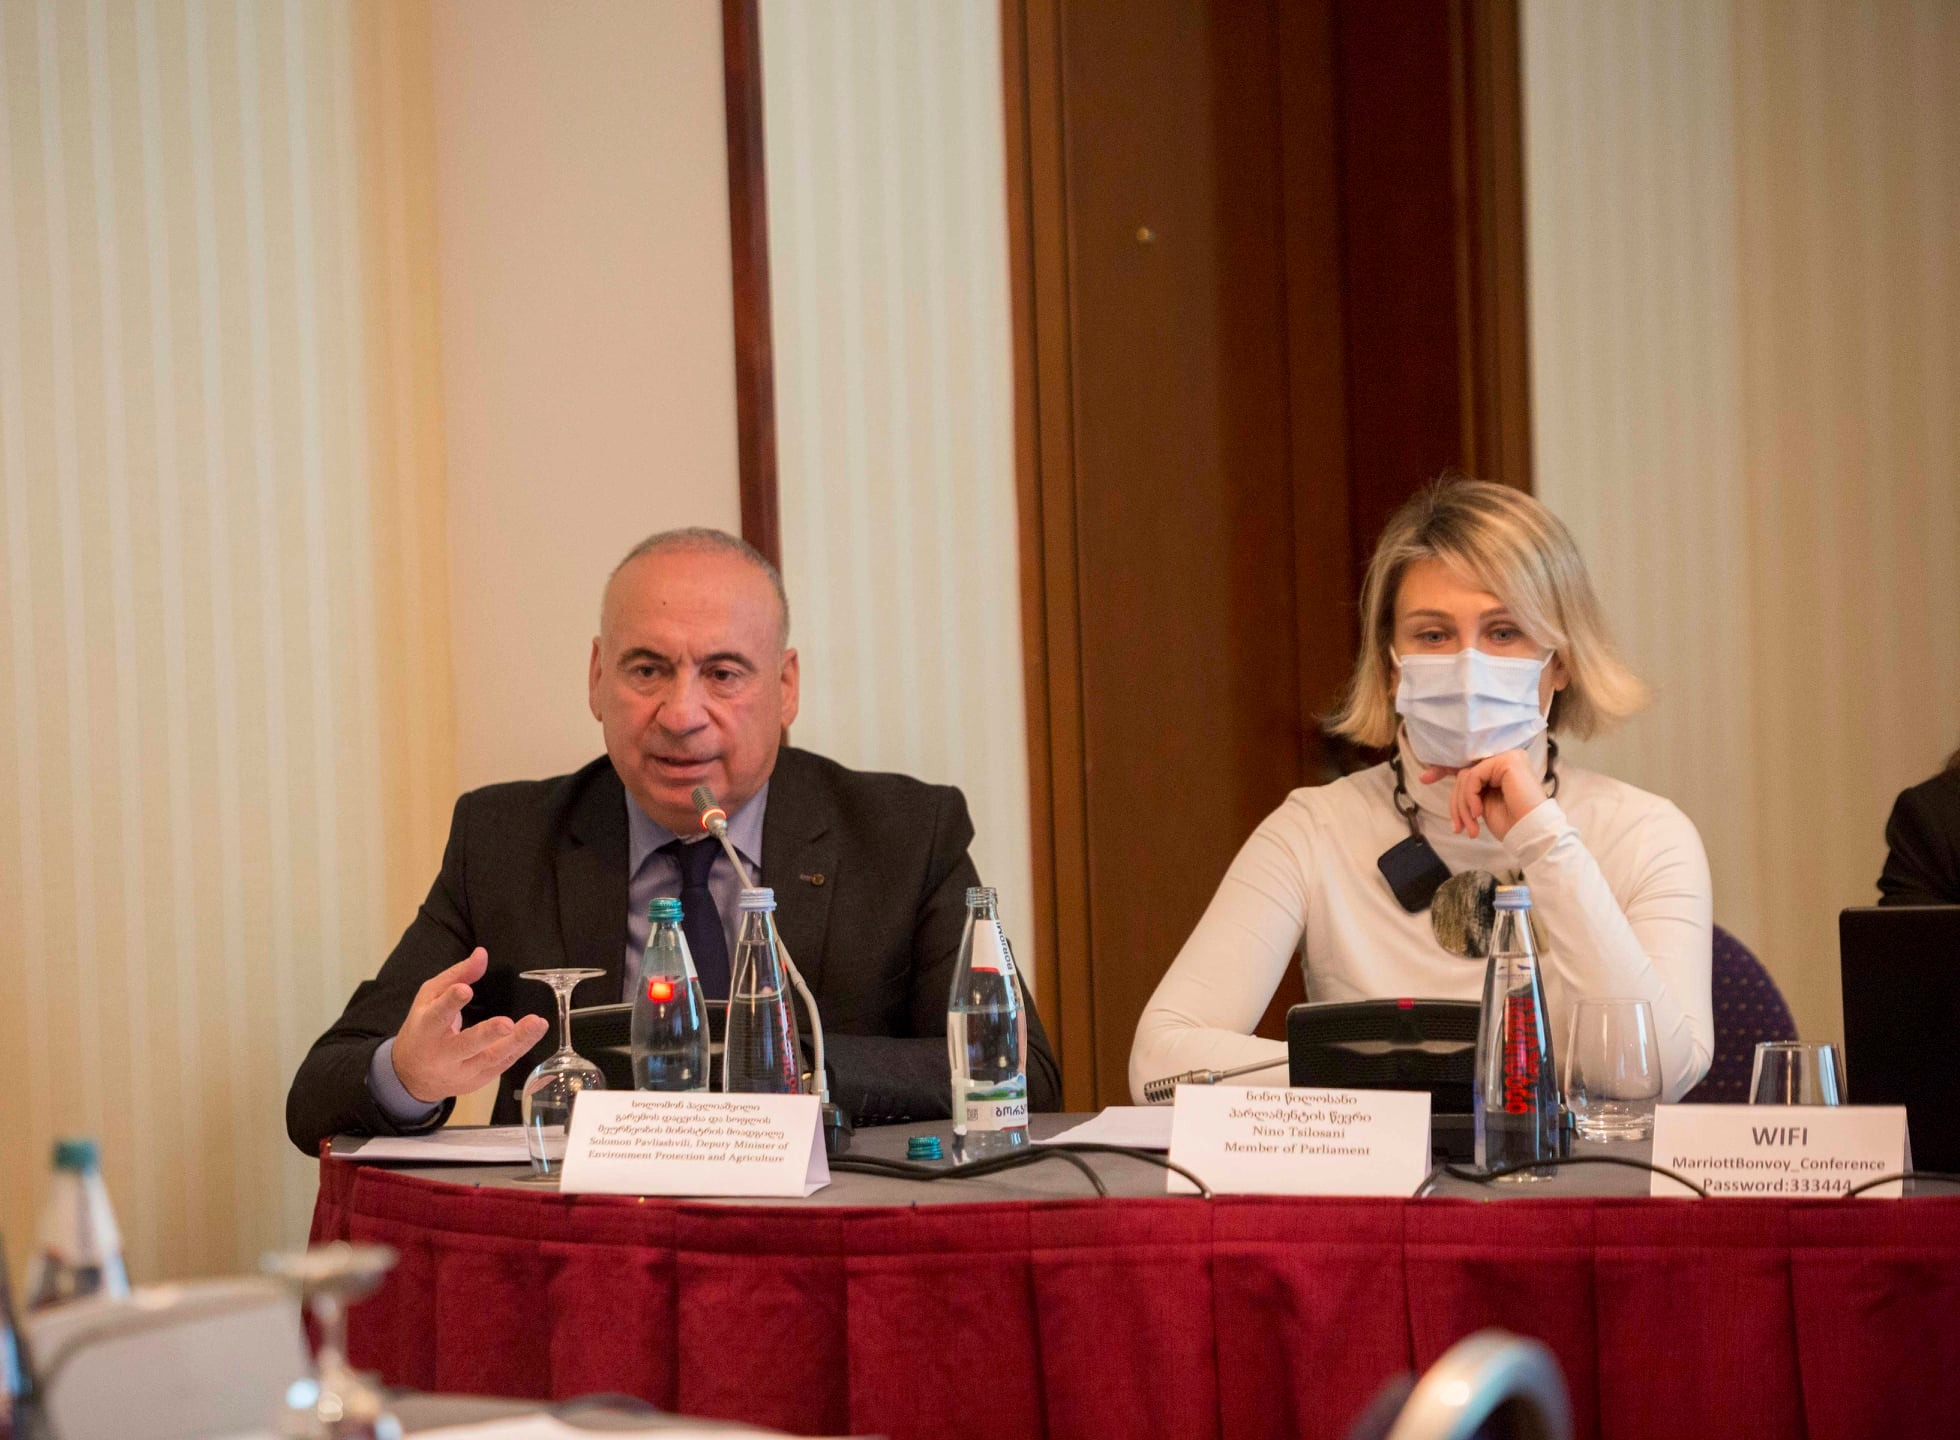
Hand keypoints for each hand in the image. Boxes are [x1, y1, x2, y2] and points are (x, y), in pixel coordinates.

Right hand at [391, 949, 549, 1104]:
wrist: (413, 1076)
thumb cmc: (423, 1028)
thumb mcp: (430, 997)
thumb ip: (457, 975)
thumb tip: (482, 954)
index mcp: (426, 1029)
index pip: (438, 1015)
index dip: (451, 1002)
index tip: (465, 990)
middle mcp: (443, 1054)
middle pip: (467, 1045)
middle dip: (488, 1034)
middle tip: (507, 1023)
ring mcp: (462, 1071)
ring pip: (492, 1058)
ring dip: (518, 1041)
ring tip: (537, 1023)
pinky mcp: (478, 1080)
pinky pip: (502, 1064)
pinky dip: (520, 1048)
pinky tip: (535, 1033)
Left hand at [1419, 749, 1547, 842]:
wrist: (1531, 834)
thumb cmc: (1511, 823)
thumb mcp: (1481, 803)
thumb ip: (1469, 788)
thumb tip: (1435, 775)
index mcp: (1501, 768)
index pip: (1467, 765)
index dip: (1442, 770)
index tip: (1424, 779)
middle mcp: (1505, 758)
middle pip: (1464, 774)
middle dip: (1456, 803)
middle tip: (1458, 828)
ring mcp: (1507, 757)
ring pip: (1465, 776)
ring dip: (1462, 806)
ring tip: (1470, 827)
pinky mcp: (1507, 761)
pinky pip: (1473, 776)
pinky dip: (1469, 797)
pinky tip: (1478, 813)